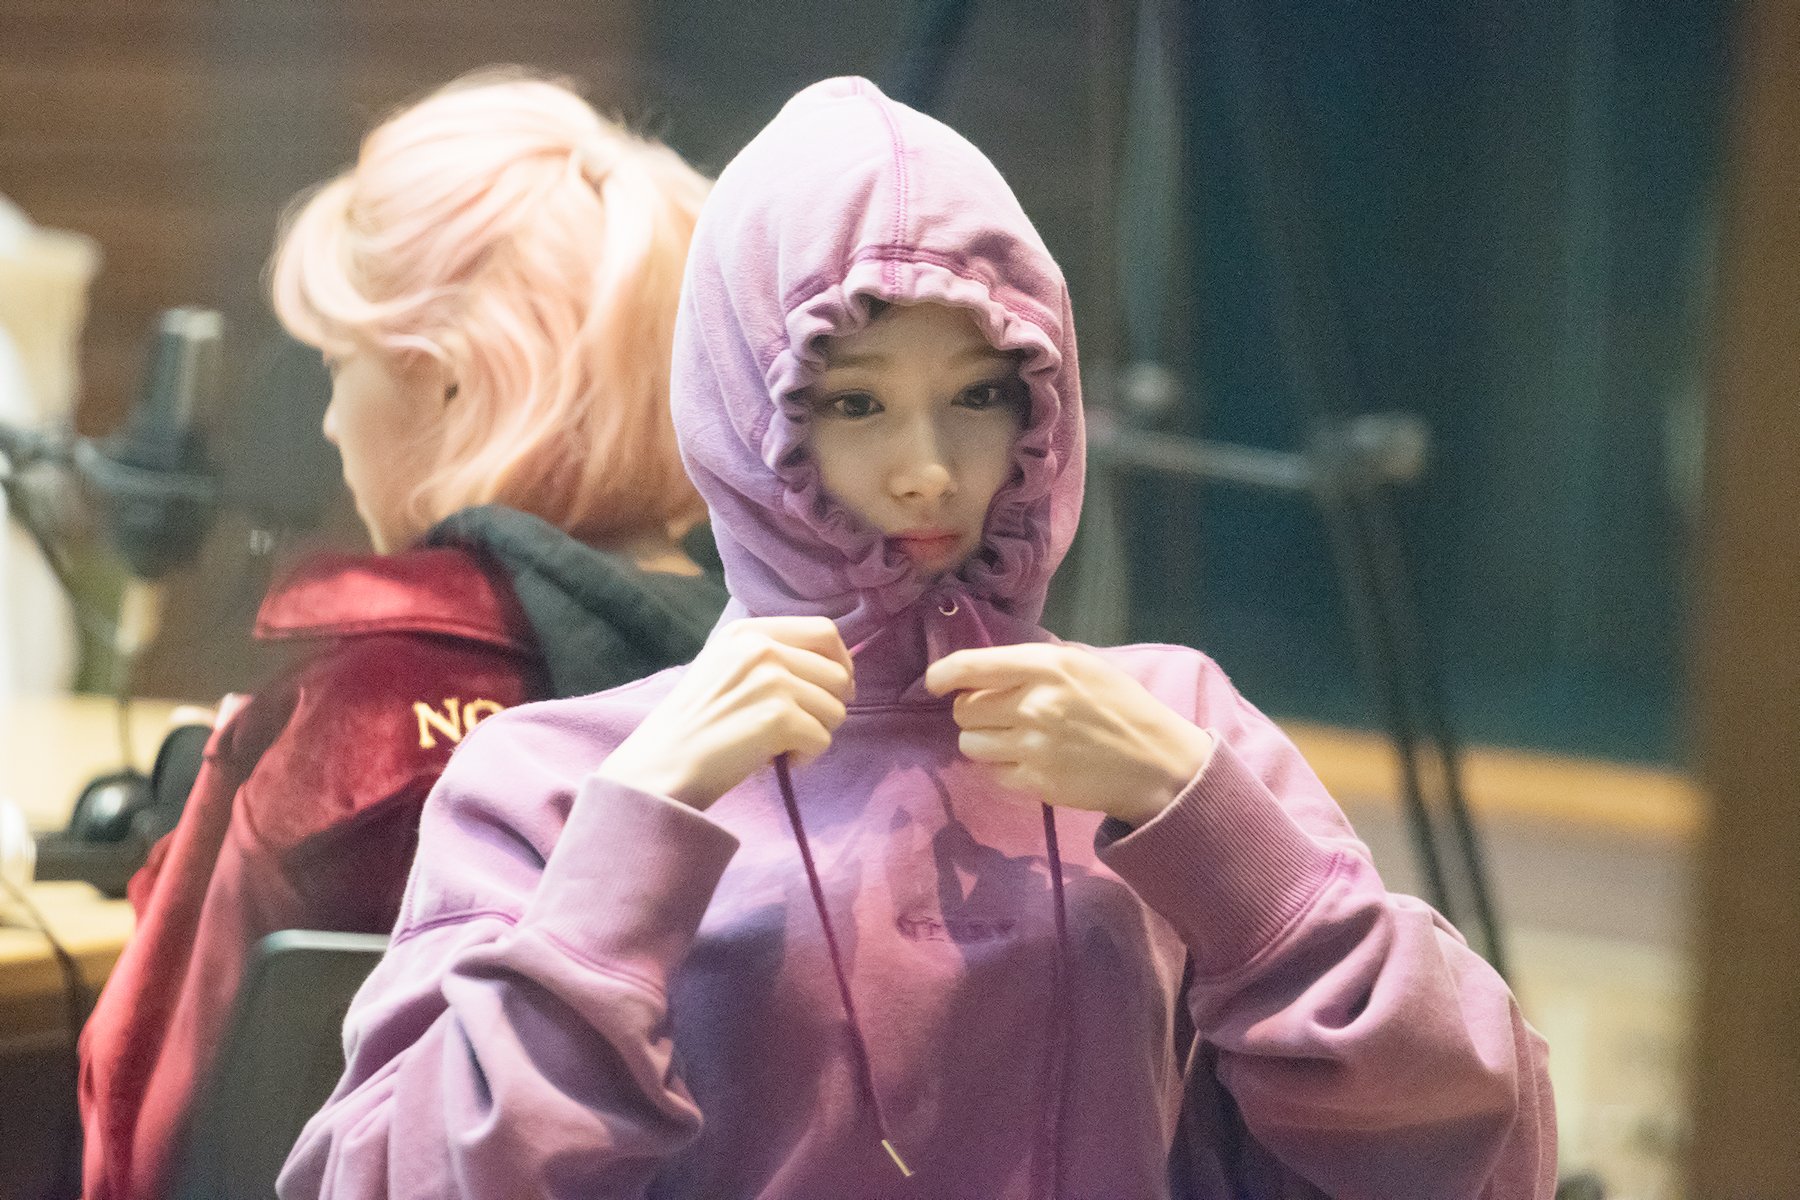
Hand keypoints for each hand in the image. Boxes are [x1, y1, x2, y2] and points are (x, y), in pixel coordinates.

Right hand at [596, 617, 853, 810]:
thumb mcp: (725, 668)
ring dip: (817, 733)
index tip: (832, 690)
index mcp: (747, 631)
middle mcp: (761, 648)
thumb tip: (836, 669)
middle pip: (838, 672)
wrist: (658, 767)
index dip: (840, 663)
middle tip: (804, 727)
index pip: (824, 631)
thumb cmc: (693, 727)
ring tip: (781, 746)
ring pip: (836, 708)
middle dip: (831, 705)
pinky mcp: (779, 718)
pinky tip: (776, 762)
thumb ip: (771, 658)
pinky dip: (806, 758)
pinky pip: (823, 739)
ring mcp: (771, 680)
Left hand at [925, 643, 1214, 825]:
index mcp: (1047, 667)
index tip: (934, 681)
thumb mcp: (1085, 666)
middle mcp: (1034, 704)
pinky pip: (992, 772)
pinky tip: (1029, 760)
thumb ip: (1036, 663)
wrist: (1157, 764)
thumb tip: (985, 666)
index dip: (943, 674)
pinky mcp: (1035, 782)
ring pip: (970, 743)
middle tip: (997, 713)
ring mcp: (1032, 746)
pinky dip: (1002, 767)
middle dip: (973, 710)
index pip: (972, 666)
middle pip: (964, 709)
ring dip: (982, 740)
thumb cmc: (1123, 707)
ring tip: (1011, 738)